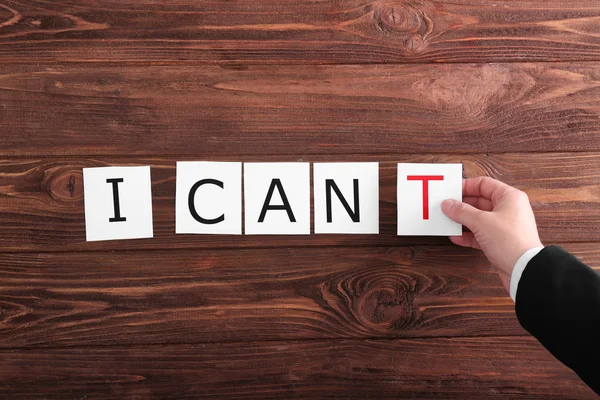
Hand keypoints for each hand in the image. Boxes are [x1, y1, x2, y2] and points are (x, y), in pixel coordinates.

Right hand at [441, 177, 542, 293]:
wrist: (524, 270)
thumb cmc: (511, 241)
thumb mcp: (481, 222)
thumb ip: (462, 211)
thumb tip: (448, 204)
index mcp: (509, 198)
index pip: (484, 184)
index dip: (466, 186)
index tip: (451, 192)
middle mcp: (508, 209)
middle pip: (479, 201)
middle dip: (461, 205)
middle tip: (446, 208)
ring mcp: (504, 226)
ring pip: (478, 218)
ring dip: (463, 221)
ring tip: (448, 222)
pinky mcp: (500, 241)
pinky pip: (480, 234)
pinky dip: (468, 235)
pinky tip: (456, 237)